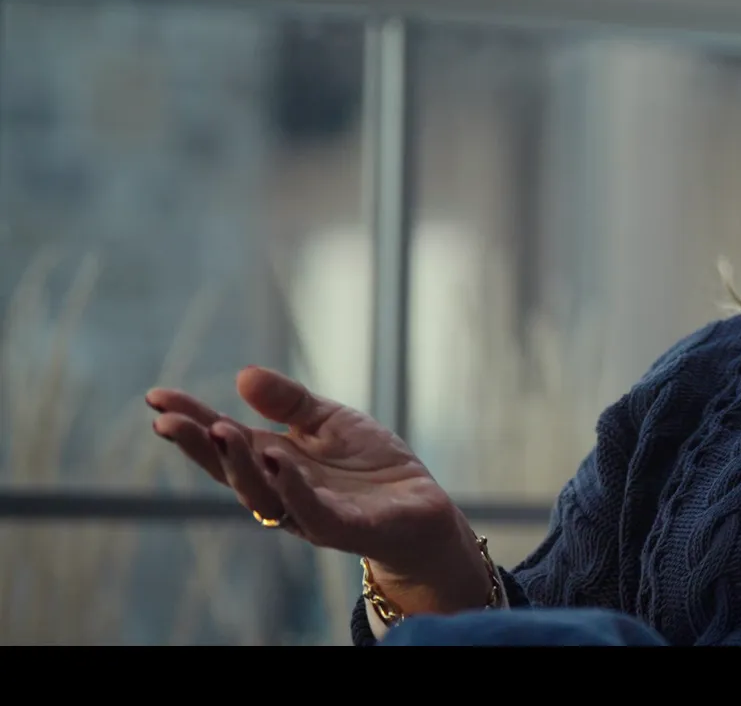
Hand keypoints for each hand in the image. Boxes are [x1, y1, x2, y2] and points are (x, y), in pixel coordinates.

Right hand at [146, 366, 490, 610]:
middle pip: (229, 471)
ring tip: (221, 430)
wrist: (421, 509)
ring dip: (239, 464)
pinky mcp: (342, 528)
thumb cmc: (370, 466)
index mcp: (273, 462)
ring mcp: (307, 512)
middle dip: (198, 446)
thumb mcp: (329, 421)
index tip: (155, 397)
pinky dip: (292, 486)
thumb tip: (243, 375)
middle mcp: (280, 490)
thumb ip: (290, 402)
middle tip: (169, 421)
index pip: (222, 441)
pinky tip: (279, 460)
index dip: (190, 420)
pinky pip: (311, 511)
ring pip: (262, 494)